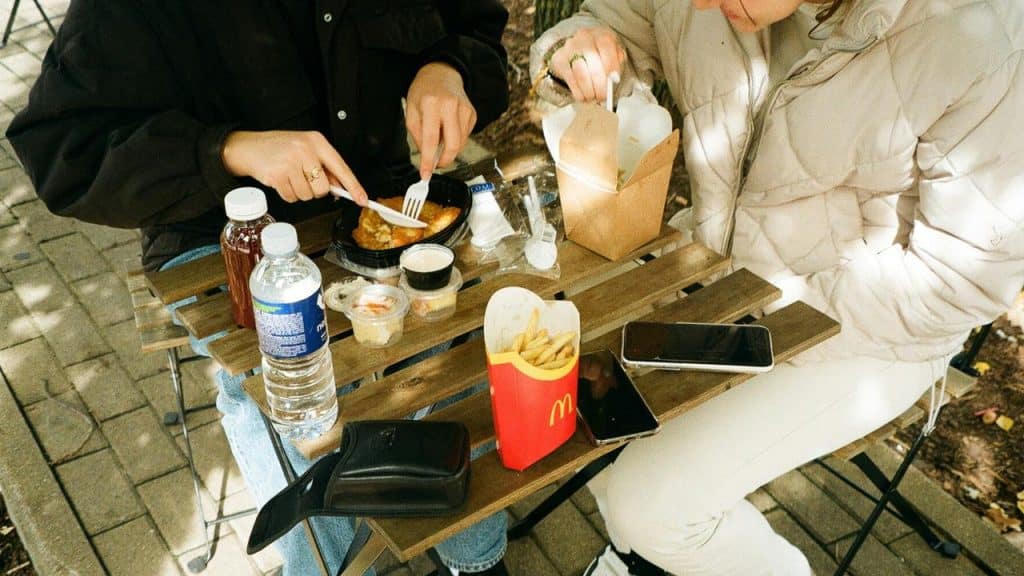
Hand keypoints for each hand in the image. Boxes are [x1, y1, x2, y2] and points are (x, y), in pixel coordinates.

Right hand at [221, 130, 367, 204]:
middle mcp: (305, 149)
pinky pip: (292, 197)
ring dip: (299, 192)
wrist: (248, 147)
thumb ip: (324, 168)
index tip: (362, 200)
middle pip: (323, 188)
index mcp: (316, 141)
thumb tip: (341, 189)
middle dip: (314, 190)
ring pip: (307, 195)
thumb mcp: (305, 150)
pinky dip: (287, 194)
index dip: (353, 186)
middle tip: (302, 178)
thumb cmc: (279, 149)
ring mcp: (290, 161)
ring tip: (289, 177)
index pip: (341, 167)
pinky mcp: (277, 175)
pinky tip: (280, 180)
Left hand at [406, 62, 476, 179]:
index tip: (426, 175)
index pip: (430, 139)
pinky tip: (448, 129)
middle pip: (452, 144)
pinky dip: (456, 139)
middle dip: (445, 160)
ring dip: (449, 149)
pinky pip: (465, 136)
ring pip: (460, 142)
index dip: (428, 160)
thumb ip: (417, 134)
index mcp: (431, 104)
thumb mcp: (411, 111)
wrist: (442, 73)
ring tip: (439, 138)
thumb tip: (428, 156)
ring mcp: (465, 109)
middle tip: (437, 165)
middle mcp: (451, 106)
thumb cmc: (424, 92)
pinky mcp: (472, 113)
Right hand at [550, 27, 626, 101]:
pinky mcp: (560, 59)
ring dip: (588, 89)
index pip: (606, 47)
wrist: (582, 49)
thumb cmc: (602, 55)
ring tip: (593, 97)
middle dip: (599, 82)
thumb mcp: (615, 55)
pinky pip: (569, 78)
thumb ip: (617, 65)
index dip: (610, 66)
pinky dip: (577, 90)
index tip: (614, 81)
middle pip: (592, 60)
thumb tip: (614, 78)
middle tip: (603, 95)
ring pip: (580, 71)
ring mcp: (570, 47)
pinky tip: (583, 96)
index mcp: (602, 35)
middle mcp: (585, 37)